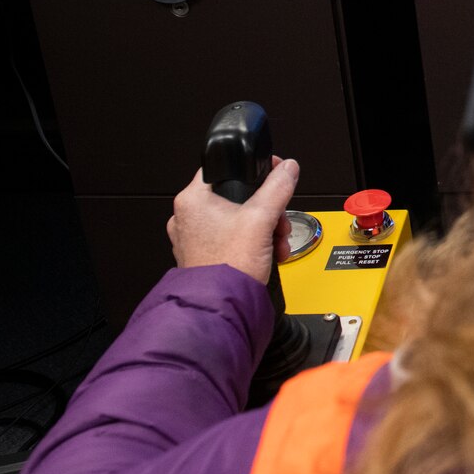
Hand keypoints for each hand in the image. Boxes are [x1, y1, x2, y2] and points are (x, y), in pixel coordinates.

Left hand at [167, 156, 300, 284]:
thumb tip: (287, 169)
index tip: (269, 174)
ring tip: (275, 241)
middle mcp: (186, 217)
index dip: (251, 169)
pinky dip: (251, 243)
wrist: (222, 306)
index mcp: (192, 200)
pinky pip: (231, 239)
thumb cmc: (227, 267)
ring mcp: (192, 238)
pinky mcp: (202, 255)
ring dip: (263, 228)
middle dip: (266, 210)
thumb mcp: (261, 219)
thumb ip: (277, 188)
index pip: (222, 167)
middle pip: (235, 197)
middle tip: (278, 220)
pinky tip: (267, 252)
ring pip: (236, 219)